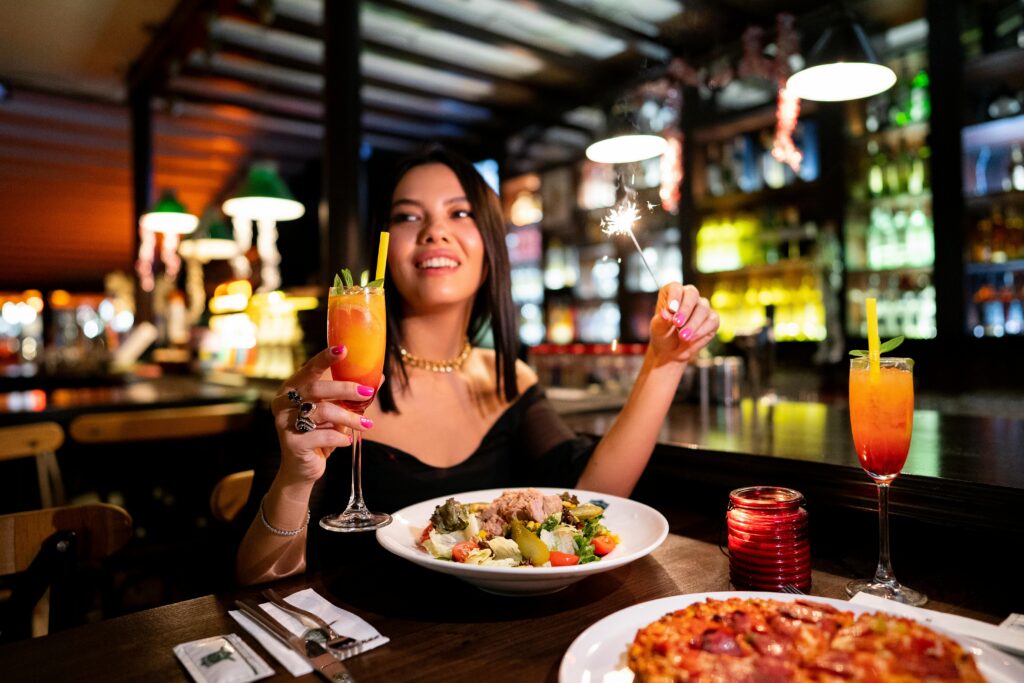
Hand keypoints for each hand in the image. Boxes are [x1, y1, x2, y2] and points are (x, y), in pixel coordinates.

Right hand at [271, 346, 380, 484]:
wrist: (303, 468)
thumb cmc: (320, 434)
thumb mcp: (337, 411)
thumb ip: (352, 395)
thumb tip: (379, 376)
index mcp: (292, 388)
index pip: (309, 368)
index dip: (325, 358)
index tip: (343, 349)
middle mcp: (283, 402)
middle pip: (316, 389)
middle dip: (346, 389)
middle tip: (367, 393)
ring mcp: (284, 422)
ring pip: (322, 412)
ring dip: (349, 418)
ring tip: (366, 425)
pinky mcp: (291, 442)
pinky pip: (322, 436)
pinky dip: (339, 438)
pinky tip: (346, 442)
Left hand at [648, 283, 718, 364]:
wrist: (672, 350)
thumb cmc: (663, 334)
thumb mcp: (657, 329)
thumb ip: (661, 321)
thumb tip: (665, 314)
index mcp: (672, 292)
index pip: (675, 287)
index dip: (674, 297)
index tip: (671, 310)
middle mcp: (688, 296)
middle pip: (692, 293)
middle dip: (685, 309)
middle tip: (677, 323)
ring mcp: (702, 306)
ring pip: (702, 308)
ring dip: (692, 323)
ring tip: (683, 337)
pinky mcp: (712, 319)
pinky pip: (712, 320)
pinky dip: (702, 330)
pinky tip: (692, 338)